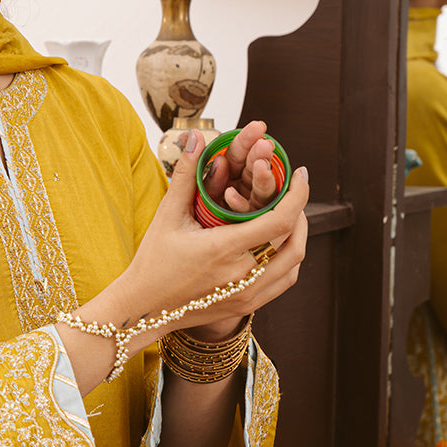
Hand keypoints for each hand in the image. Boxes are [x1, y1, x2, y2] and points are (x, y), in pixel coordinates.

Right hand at [120, 128, 308, 338]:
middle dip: (300, 210)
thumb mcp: (167, 216)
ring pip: (294, 261)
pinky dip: (291, 258)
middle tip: (295, 190)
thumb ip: (185, 175)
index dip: (298, 194)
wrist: (145, 308)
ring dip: (299, 234)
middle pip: (293, 239)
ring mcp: (247, 293)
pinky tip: (280, 242)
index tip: (301, 174)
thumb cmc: (153, 261)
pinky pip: (285, 280)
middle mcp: (241, 275)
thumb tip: (197, 137)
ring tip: (291, 214)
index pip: (279, 219)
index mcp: (223, 249)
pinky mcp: (247, 305)